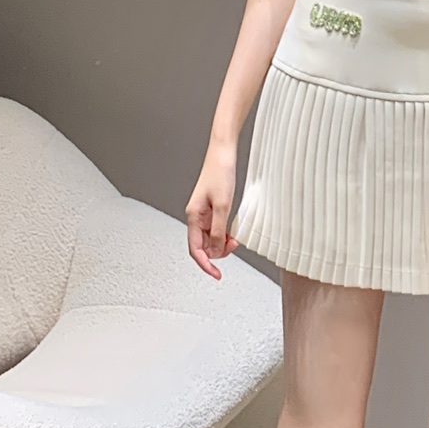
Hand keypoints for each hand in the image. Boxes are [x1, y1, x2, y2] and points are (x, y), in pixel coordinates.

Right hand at [185, 142, 238, 277]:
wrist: (223, 152)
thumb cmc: (220, 172)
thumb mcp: (223, 205)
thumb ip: (219, 230)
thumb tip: (216, 250)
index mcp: (193, 216)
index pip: (195, 249)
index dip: (205, 264)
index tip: (216, 274)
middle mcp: (196, 216)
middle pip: (203, 246)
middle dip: (218, 252)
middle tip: (234, 247)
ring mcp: (204, 213)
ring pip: (211, 238)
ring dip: (222, 243)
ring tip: (235, 239)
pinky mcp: (212, 208)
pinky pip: (216, 228)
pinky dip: (225, 233)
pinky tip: (233, 231)